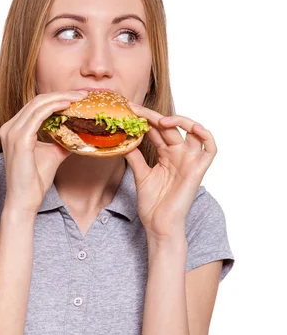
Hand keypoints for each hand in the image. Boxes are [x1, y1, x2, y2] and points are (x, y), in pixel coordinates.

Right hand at [0, 90, 86, 214]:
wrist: (24, 201)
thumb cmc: (35, 181)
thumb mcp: (52, 155)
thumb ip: (62, 141)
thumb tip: (80, 133)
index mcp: (14, 129)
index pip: (36, 105)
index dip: (57, 98)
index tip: (77, 97)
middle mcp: (9, 127)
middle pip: (37, 101)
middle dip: (61, 94)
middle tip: (82, 94)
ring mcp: (12, 132)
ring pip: (38, 104)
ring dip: (60, 98)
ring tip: (79, 97)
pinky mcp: (19, 139)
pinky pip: (38, 115)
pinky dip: (54, 107)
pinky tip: (68, 106)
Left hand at [125, 102, 217, 239]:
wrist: (159, 225)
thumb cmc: (153, 205)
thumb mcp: (140, 175)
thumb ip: (135, 157)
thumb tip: (124, 139)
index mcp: (166, 155)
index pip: (157, 130)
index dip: (145, 119)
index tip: (128, 111)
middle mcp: (180, 155)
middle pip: (171, 127)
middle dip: (153, 116)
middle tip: (135, 109)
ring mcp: (190, 161)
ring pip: (193, 131)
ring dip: (180, 121)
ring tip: (160, 121)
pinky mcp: (199, 170)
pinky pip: (210, 149)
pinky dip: (206, 136)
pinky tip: (193, 128)